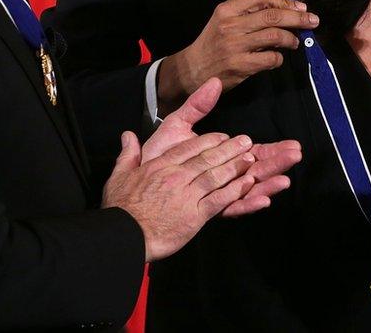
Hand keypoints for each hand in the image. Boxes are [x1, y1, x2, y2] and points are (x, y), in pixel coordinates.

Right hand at [102, 126, 255, 261]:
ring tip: (251, 158)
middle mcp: (177, 176)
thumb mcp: (119, 175)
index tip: (222, 136)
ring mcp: (187, 195)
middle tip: (246, 140)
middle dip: (229, 148)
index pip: (189, 148)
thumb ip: (128, 154)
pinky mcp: (195, 215)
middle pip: (207, 158)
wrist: (124, 235)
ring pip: (216, 176)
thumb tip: (127, 135)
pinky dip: (234, 191)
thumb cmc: (120, 208)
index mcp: (160, 165)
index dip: (208, 140)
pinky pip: (218, 200)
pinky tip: (246, 184)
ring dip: (236, 166)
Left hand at [141, 78, 301, 216]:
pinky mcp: (208, 209)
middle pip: (256, 170)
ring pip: (249, 188)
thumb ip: (197, 106)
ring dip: (268, 183)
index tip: (290, 143)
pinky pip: (232, 207)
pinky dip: (248, 203)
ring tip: (286, 177)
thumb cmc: (158, 156)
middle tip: (297, 155)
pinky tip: (264, 199)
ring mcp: (217, 194)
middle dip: (276, 163)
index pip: (251, 152)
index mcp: (220, 159)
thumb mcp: (178, 125)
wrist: (137, 182)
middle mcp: (223, 177)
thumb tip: (215, 82)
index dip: (271, 148)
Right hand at [157, 0, 318, 114]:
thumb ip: (249, 13)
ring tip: (295, 42)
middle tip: (313, 21)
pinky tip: (277, 58)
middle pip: (273, 15)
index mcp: (227, 9)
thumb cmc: (213, 43)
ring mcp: (235, 45)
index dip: (284, 0)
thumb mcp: (224, 20)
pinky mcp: (240, 65)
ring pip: (274, 35)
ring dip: (291, 38)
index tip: (299, 7)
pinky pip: (270, 59)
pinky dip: (279, 58)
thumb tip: (285, 9)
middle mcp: (231, 25)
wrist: (193, 69)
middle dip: (298, 17)